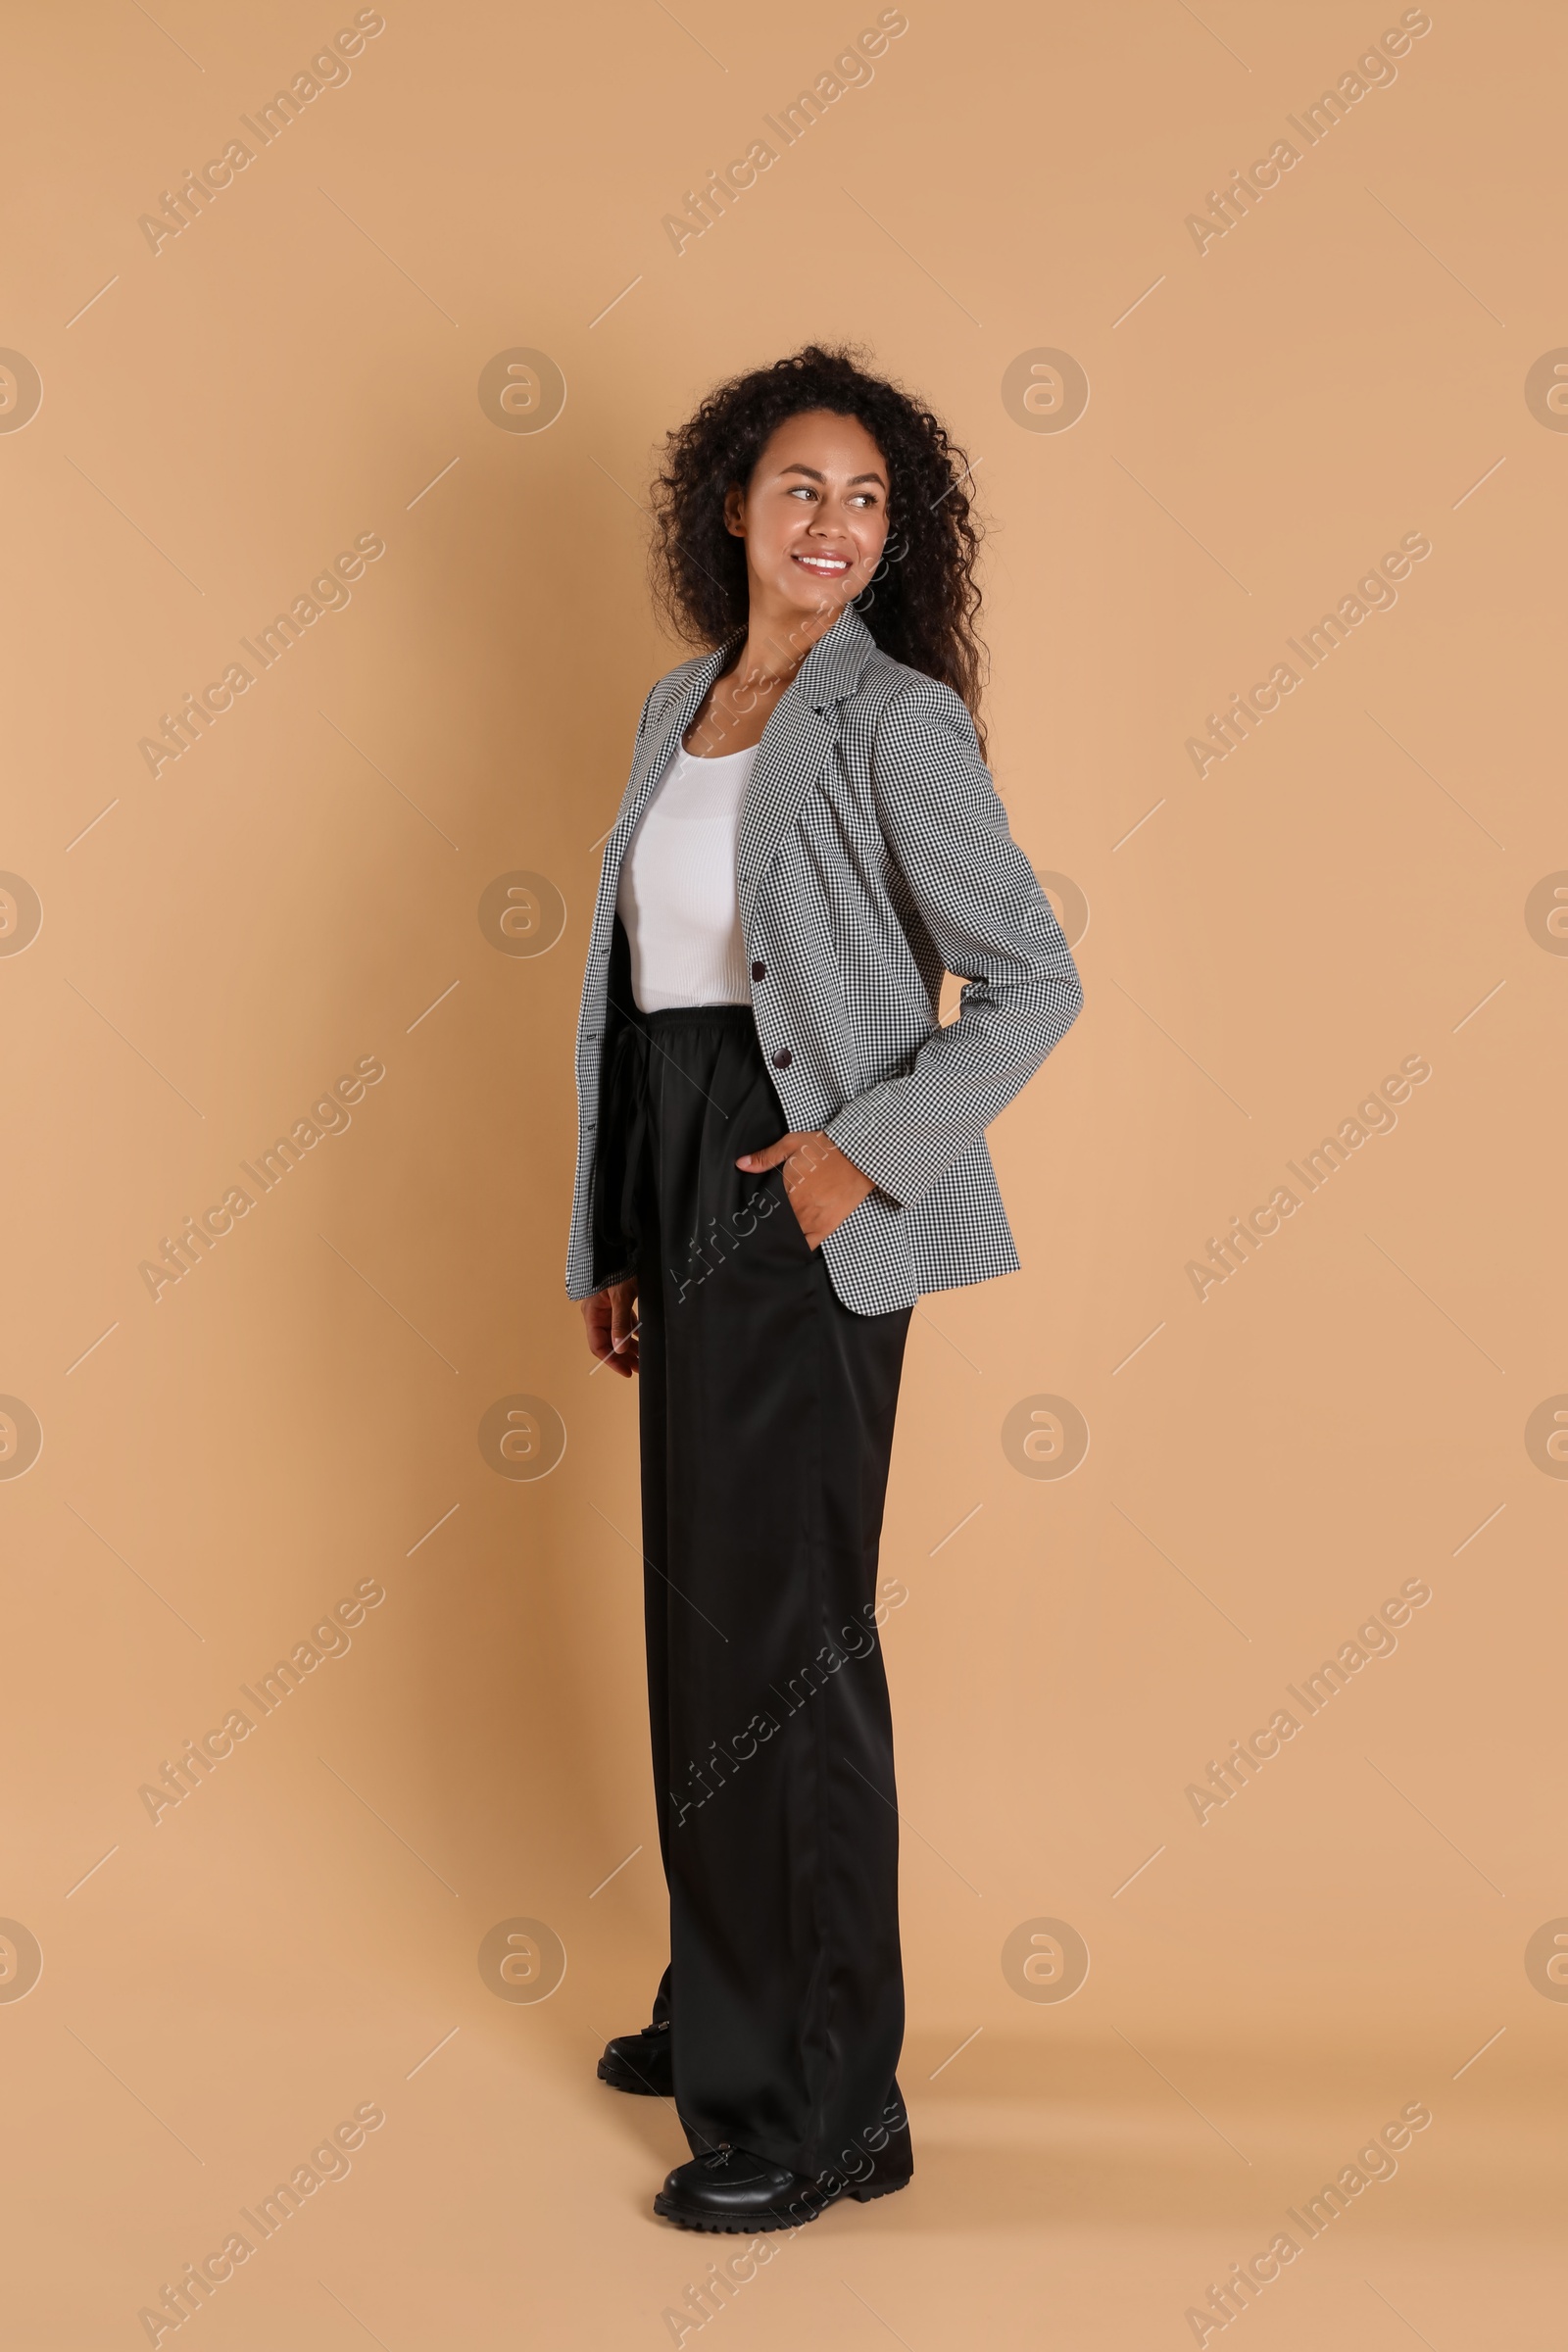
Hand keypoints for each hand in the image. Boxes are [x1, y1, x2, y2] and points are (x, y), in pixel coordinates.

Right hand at [581, 1277, 638, 1375]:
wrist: (619, 1247)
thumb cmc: (618, 1268)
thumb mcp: (621, 1296)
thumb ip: (620, 1322)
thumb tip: (619, 1349)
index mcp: (592, 1313)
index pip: (598, 1345)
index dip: (611, 1360)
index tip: (627, 1371)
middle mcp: (597, 1312)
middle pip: (608, 1342)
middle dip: (623, 1356)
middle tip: (640, 1368)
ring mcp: (607, 1307)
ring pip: (616, 1333)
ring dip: (629, 1346)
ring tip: (643, 1359)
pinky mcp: (617, 1301)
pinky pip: (623, 1322)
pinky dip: (632, 1332)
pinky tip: (642, 1340)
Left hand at [736, 1132, 874, 1249]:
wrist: (859, 1156)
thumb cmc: (827, 1149)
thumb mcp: (792, 1144)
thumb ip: (766, 1157)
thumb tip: (741, 1164)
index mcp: (786, 1188)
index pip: (763, 1207)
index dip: (756, 1210)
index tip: (750, 1213)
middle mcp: (797, 1207)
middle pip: (773, 1223)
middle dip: (766, 1223)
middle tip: (759, 1225)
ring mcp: (812, 1220)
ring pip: (787, 1236)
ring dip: (779, 1236)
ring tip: (773, 1235)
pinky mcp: (826, 1227)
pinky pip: (807, 1245)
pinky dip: (797, 1247)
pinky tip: (791, 1245)